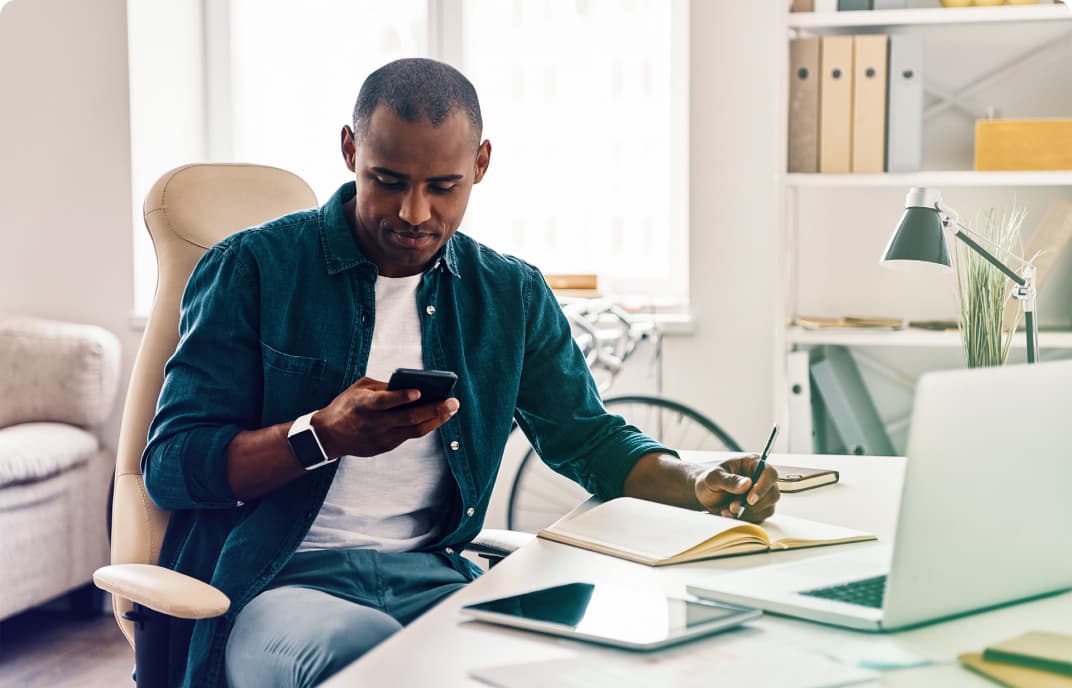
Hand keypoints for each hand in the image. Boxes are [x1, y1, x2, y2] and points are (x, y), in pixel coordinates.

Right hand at [311, 376, 458, 458]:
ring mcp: (381, 437)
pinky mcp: (385, 446)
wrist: (328, 436)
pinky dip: (425, 426)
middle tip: (453, 402)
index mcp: (364, 405)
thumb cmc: (346, 406)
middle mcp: (374, 423)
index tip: (419, 391)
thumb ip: (383, 386)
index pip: (386, 401)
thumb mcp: (359, 389)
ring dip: (436, 420)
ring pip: (414, 430)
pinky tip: (437, 417)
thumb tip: (410, 386)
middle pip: (408, 418)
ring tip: (451, 409)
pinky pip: (410, 436)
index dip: (402, 397)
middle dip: (433, 409)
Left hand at [694, 455, 779, 522]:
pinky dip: (746, 518)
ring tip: (727, 510)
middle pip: (772, 493)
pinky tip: (731, 514)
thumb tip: (747, 484)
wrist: (705, 494)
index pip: (769, 473)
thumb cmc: (709, 481)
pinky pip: (761, 516)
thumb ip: (729, 480)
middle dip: (753, 504)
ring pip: (768, 506)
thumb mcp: (713, 478)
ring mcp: (762, 493)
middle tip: (732, 507)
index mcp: (752, 463)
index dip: (763, 487)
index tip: (749, 499)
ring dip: (748, 512)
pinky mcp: (760, 507)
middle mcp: (761, 478)